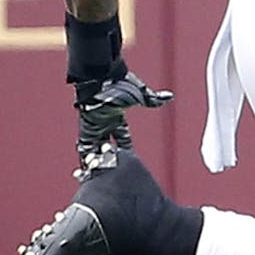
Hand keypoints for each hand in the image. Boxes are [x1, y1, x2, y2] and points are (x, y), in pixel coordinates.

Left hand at [65, 14, 170, 176]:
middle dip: (111, 159)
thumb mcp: (139, 94)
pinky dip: (87, 160)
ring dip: (100, 163)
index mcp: (115, 117)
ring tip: (103, 177)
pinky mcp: (85, 129)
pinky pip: (85, 149)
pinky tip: (89, 172)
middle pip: (108, 147)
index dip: (125, 149)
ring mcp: (93, 127)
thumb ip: (152, 100)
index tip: (129, 160)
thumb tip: (169, 96)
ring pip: (96, 151)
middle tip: (114, 174)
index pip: (122, 138)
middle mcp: (103, 124)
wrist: (101, 77)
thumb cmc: (118, 83)